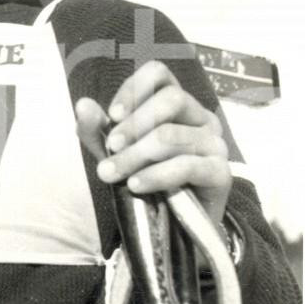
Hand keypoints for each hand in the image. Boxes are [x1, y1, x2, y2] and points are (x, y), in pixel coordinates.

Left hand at [75, 60, 231, 226]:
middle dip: (133, 125)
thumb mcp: (114, 153)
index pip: (159, 75)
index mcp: (177, 104)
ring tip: (110, 174)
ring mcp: (215, 144)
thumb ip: (98, 130)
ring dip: (134, 156)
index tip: (112, 116)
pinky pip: (187, 166)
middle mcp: (201, 118)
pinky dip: (155, 175)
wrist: (172, 228)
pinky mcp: (221, 173)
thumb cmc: (146, 180)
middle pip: (172, 99)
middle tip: (110, 148)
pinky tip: (135, 185)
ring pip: (172, 136)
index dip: (133, 90)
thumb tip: (83, 105)